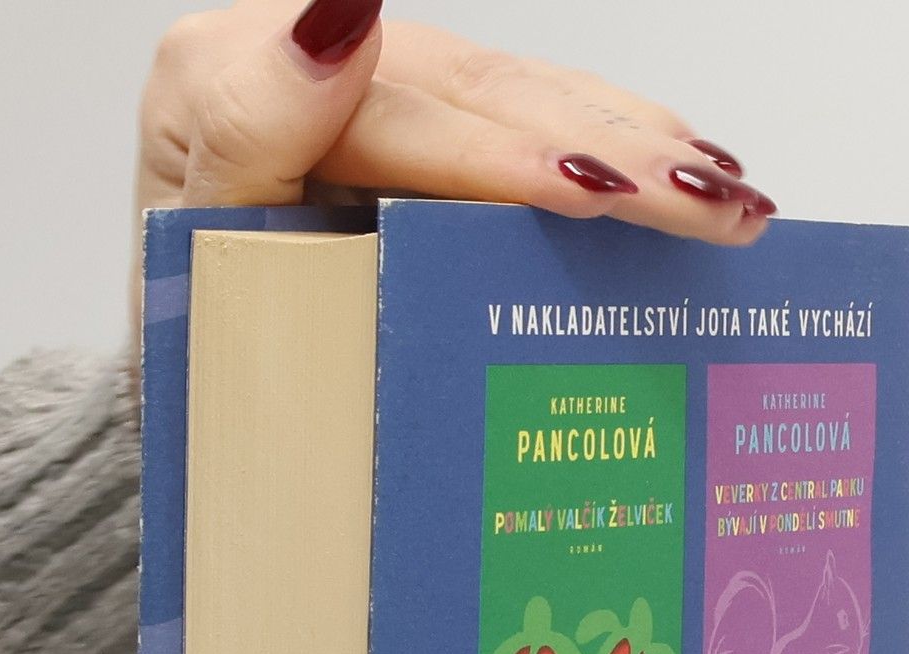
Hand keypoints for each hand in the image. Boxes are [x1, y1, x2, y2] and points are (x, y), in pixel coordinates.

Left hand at [135, 1, 771, 321]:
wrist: (177, 364)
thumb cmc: (184, 337)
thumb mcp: (185, 254)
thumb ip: (247, 130)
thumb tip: (337, 19)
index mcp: (229, 76)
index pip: (400, 120)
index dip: (508, 156)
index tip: (596, 193)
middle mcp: (306, 55)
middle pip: (484, 97)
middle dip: (612, 154)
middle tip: (713, 207)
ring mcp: (371, 79)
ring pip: (526, 98)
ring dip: (639, 147)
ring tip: (731, 197)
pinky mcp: (417, 111)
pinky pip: (529, 114)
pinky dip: (615, 141)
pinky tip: (692, 165)